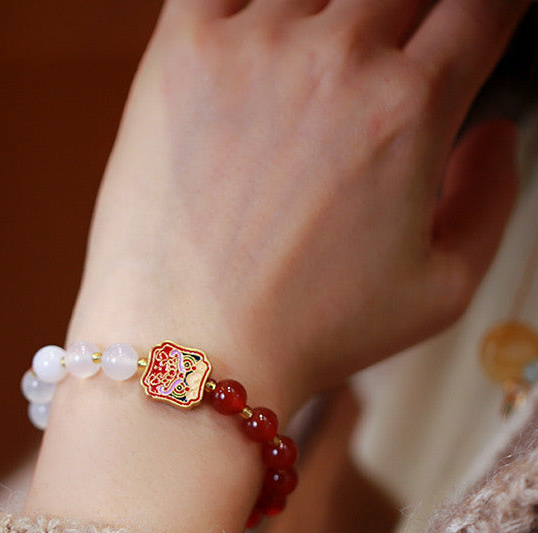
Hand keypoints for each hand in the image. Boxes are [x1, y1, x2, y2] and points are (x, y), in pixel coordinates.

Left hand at [71, 0, 524, 411]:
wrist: (192, 353)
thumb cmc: (307, 335)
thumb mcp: (439, 293)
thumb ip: (492, 201)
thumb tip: (497, 133)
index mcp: (409, 109)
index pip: (483, 2)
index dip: (489, 7)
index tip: (474, 21)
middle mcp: (335, 61)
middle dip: (408, 14)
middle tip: (387, 55)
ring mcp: (251, 49)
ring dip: (331, 11)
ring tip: (321, 58)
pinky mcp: (179, 57)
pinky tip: (257, 31)